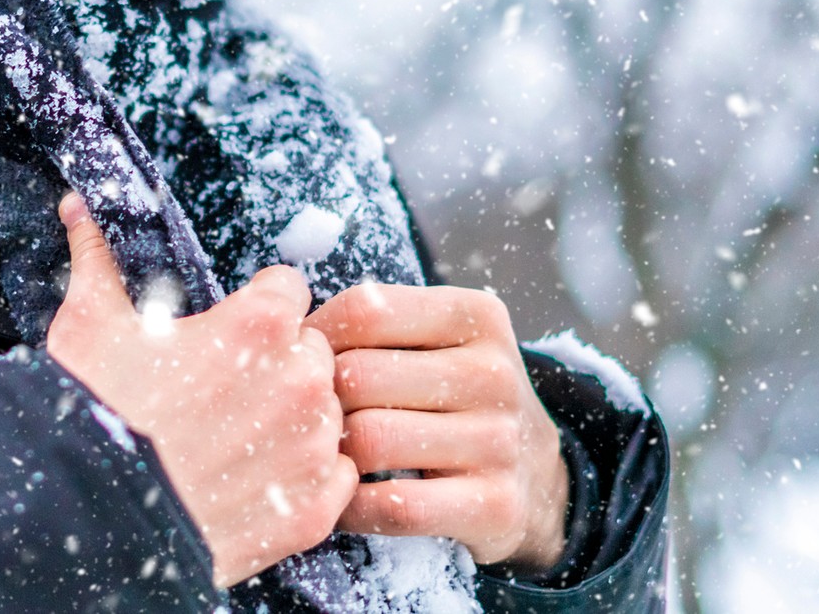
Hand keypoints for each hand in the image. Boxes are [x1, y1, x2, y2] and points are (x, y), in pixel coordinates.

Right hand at [45, 194, 359, 587]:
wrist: (83, 521)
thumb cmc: (90, 415)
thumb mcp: (88, 324)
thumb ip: (99, 256)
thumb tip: (80, 205)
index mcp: (259, 324)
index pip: (289, 290)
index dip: (257, 309)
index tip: (229, 332)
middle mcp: (301, 379)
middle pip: (312, 352)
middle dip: (279, 364)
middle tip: (227, 392)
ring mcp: (312, 447)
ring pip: (327, 414)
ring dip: (295, 421)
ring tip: (238, 442)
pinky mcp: (313, 510)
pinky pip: (335, 477)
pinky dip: (306, 480)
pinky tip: (258, 483)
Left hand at [305, 284, 569, 570]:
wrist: (534, 476)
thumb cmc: (454, 397)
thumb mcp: (437, 340)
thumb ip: (374, 324)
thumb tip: (284, 326)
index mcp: (477, 316)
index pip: (366, 309)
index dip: (314, 335)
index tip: (298, 361)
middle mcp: (494, 373)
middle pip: (359, 376)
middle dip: (317, 400)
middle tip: (302, 418)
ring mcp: (499, 441)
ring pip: (371, 440)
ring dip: (331, 456)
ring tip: (321, 457)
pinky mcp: (495, 504)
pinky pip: (393, 506)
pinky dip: (351, 508)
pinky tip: (343, 500)